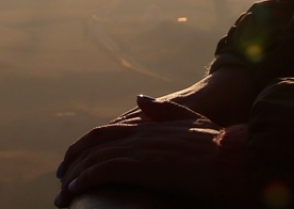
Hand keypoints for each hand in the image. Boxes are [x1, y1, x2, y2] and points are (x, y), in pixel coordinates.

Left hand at [55, 100, 252, 206]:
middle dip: (73, 162)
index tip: (73, 162)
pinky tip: (75, 192)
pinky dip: (85, 181)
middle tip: (61, 180)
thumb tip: (140, 98)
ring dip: (74, 178)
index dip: (86, 146)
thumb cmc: (217, 144)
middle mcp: (141, 133)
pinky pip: (103, 171)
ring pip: (94, 159)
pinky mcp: (143, 166)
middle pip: (94, 144)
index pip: (106, 132)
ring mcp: (141, 149)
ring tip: (62, 196)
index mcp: (149, 124)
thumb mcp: (191, 120)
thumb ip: (164, 109)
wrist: (232, 156)